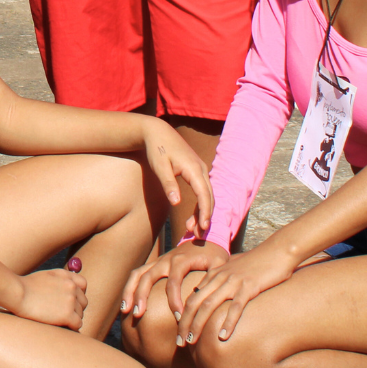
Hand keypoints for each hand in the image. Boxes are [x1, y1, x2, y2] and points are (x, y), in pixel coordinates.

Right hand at [11, 267, 86, 329]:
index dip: (77, 294)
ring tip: (57, 319)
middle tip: (61, 313)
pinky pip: (78, 324)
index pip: (83, 285)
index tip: (68, 300)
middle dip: (75, 308)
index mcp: (66, 276)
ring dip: (72, 318)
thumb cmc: (25, 287)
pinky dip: (71, 327)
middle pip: (83, 302)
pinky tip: (61, 326)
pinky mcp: (67, 315)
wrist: (17, 293)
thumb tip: (67, 291)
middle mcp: (71, 286)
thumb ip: (59, 280)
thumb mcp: (46, 276)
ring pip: (80, 314)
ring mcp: (71, 300)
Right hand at [121, 240, 226, 324]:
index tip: (179, 317)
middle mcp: (166, 259)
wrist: (206, 237)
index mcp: (181, 260)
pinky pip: (138, 274)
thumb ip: (214, 279)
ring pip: (137, 274)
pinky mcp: (155, 265)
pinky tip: (127, 304)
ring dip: (130, 291)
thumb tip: (207, 301)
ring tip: (125, 311)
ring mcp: (158, 261)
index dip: (174, 301)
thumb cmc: (215, 254)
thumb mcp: (219, 264)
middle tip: (138, 315)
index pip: (173, 282)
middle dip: (141, 296)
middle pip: (148, 277)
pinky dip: (130, 287)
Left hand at [139, 116, 213, 239]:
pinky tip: (193, 216)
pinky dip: (200, 205)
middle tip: (197, 235)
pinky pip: (203, 191)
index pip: (204, 195)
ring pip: (207, 195)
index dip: (205, 212)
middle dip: (205, 217)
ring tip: (193, 230)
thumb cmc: (156, 149)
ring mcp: (200, 170)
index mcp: (194, 169)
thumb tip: (176, 203)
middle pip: (209, 197)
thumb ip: (168, 184)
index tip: (203, 228)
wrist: (157, 132)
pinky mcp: (196, 172)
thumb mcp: (159, 167)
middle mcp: (201, 169)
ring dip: (203, 213)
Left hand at [175, 246, 297, 346]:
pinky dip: (228, 322)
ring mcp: (233, 282)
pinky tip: (222, 336)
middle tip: (180, 342)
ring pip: (209, 305)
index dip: (183, 315)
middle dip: (185, 323)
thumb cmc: (257, 262)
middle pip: (195, 302)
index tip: (179, 332)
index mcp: (214, 274)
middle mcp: (219, 277)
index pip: (192, 297)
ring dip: (199, 324)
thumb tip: (215, 292)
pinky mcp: (249, 287)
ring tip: (193, 341)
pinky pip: (235, 307)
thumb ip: (223, 278)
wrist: (277, 250)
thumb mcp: (234, 268)